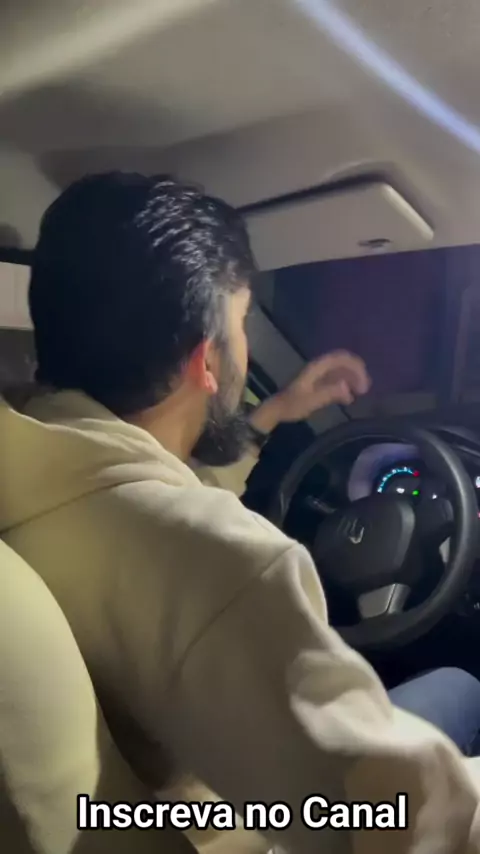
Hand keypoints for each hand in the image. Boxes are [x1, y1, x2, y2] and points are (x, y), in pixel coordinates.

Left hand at [250, 351, 370, 433]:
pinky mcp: (317, 383)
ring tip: (360, 393)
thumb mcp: (311, 401)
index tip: (363, 379)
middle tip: (364, 388)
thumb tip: (346, 387)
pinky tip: (349, 398)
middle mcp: (319, 368)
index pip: (339, 358)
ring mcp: (318, 375)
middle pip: (342, 363)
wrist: (277, 410)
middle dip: (355, 373)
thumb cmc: (292, 405)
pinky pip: (335, 380)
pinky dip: (344, 386)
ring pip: (340, 371)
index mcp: (316, 368)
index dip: (354, 366)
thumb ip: (329, 393)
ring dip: (351, 379)